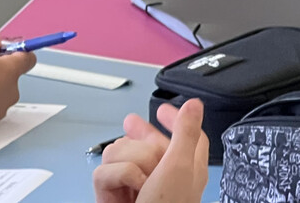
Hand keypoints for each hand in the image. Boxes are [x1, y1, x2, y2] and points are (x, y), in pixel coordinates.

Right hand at [92, 100, 208, 202]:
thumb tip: (194, 104)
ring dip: (129, 161)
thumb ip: (185, 133)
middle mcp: (163, 175)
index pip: (188, 137)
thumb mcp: (181, 167)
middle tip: (130, 123)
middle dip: (140, 136)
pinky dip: (116, 176)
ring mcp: (135, 185)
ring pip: (121, 150)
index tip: (164, 110)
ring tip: (138, 181)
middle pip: (149, 141)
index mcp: (188, 167)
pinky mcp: (113, 193)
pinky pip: (105, 169)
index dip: (178, 120)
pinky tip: (124, 190)